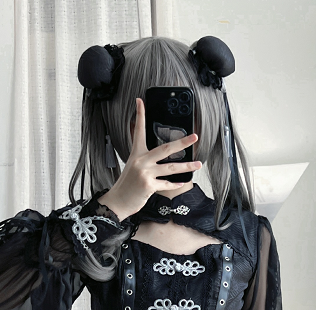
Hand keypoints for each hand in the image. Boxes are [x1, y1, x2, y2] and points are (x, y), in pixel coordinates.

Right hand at [98, 97, 201, 220]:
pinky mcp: (148, 185)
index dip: (139, 115)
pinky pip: (166, 184)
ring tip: (198, 164)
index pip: (138, 131)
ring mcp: (145, 173)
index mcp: (136, 154)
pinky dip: (175, 184)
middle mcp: (141, 161)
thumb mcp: (132, 167)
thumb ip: (145, 159)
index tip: (140, 101)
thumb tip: (161, 155)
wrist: (118, 201)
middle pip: (165, 149)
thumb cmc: (127, 185)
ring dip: (186, 166)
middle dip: (182, 142)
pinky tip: (182, 182)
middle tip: (194, 137)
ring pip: (170, 168)